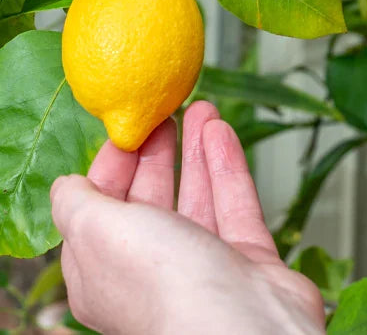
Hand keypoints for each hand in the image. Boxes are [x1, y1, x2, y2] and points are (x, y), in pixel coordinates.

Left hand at [50, 102, 324, 334]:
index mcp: (105, 271)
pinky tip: (221, 132)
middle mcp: (153, 268)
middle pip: (151, 199)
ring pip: (197, 196)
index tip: (128, 128)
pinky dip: (227, 165)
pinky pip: (234, 203)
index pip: (102, 209)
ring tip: (203, 108)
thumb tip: (65, 185)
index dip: (112, 165)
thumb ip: (77, 203)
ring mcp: (203, 264)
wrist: (241, 326)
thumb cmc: (164, 284)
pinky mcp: (246, 258)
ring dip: (197, 149)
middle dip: (157, 153)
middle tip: (166, 113)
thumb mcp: (98, 231)